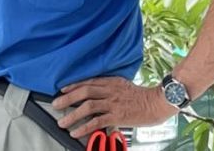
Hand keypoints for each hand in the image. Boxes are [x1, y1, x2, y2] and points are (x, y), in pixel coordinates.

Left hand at [52, 76, 177, 138]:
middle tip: (56, 104)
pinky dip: (84, 127)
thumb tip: (97, 94)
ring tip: (62, 122)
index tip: (62, 90)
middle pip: (84, 92)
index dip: (74, 85)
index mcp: (111, 82)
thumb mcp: (124, 86)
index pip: (88, 81)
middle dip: (67, 98)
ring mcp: (113, 103)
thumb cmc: (142, 96)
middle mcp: (110, 91)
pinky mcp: (117, 116)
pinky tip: (76, 132)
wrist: (157, 103)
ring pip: (88, 107)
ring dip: (72, 114)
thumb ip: (110, 88)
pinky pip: (97, 121)